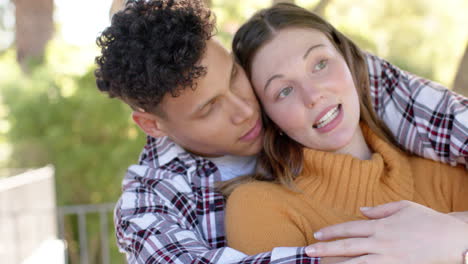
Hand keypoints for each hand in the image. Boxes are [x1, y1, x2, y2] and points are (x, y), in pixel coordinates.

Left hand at [305, 200, 467, 263]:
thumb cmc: (429, 220)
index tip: (317, 235)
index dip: (331, 232)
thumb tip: (361, 211)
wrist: (452, 239)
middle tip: (308, 252)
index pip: (349, 229)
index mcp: (380, 226)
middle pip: (347, 246)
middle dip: (325, 249)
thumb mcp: (403, 207)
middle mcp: (380, 242)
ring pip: (356, 263)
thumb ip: (379, 209)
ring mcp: (388, 258)